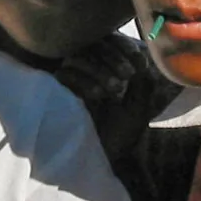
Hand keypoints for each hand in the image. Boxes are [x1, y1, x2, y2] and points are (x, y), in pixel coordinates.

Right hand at [56, 36, 163, 159]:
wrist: (103, 160)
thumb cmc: (122, 134)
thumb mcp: (139, 105)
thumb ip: (143, 80)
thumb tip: (141, 55)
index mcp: (108, 67)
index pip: (110, 40)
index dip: (124, 46)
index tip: (139, 62)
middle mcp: (88, 68)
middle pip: (93, 43)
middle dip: (114, 56)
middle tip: (129, 74)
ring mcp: (72, 79)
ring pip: (79, 56)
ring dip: (99, 68)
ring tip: (116, 89)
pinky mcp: (58, 92)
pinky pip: (64, 74)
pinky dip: (82, 80)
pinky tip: (97, 96)